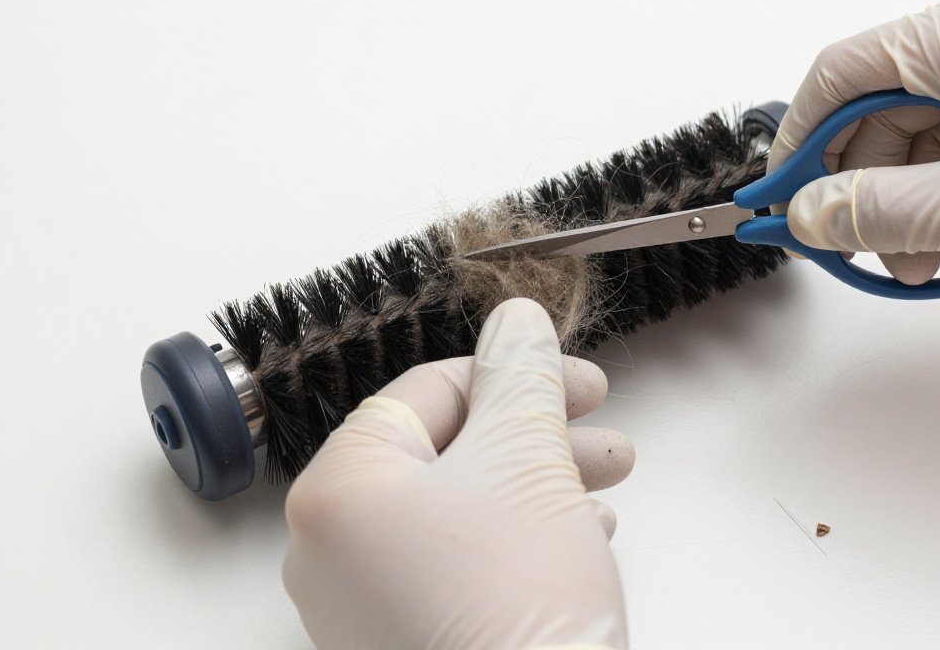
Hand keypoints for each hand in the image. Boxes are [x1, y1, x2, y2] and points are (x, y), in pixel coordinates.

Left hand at [282, 298, 632, 649]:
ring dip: (539, 487)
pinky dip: (517, 543)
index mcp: (338, 490)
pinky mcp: (400, 649)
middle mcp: (330, 551)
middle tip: (604, 437)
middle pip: (446, 455)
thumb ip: (520, 376)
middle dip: (538, 436)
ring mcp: (360, 610)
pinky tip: (579, 541)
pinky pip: (455, 570)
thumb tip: (516, 321)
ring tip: (609, 490)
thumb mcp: (526, 458)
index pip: (425, 395)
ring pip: (460, 514)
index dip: (512, 375)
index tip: (579, 381)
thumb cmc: (516, 599)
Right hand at [769, 0, 939, 293]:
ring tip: (937, 267)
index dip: (802, 143)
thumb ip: (875, 212)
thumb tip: (806, 215)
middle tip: (869, 258)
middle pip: (885, 110)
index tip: (779, 201)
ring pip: (928, 134)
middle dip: (871, 192)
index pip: (844, 71)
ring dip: (917, 207)